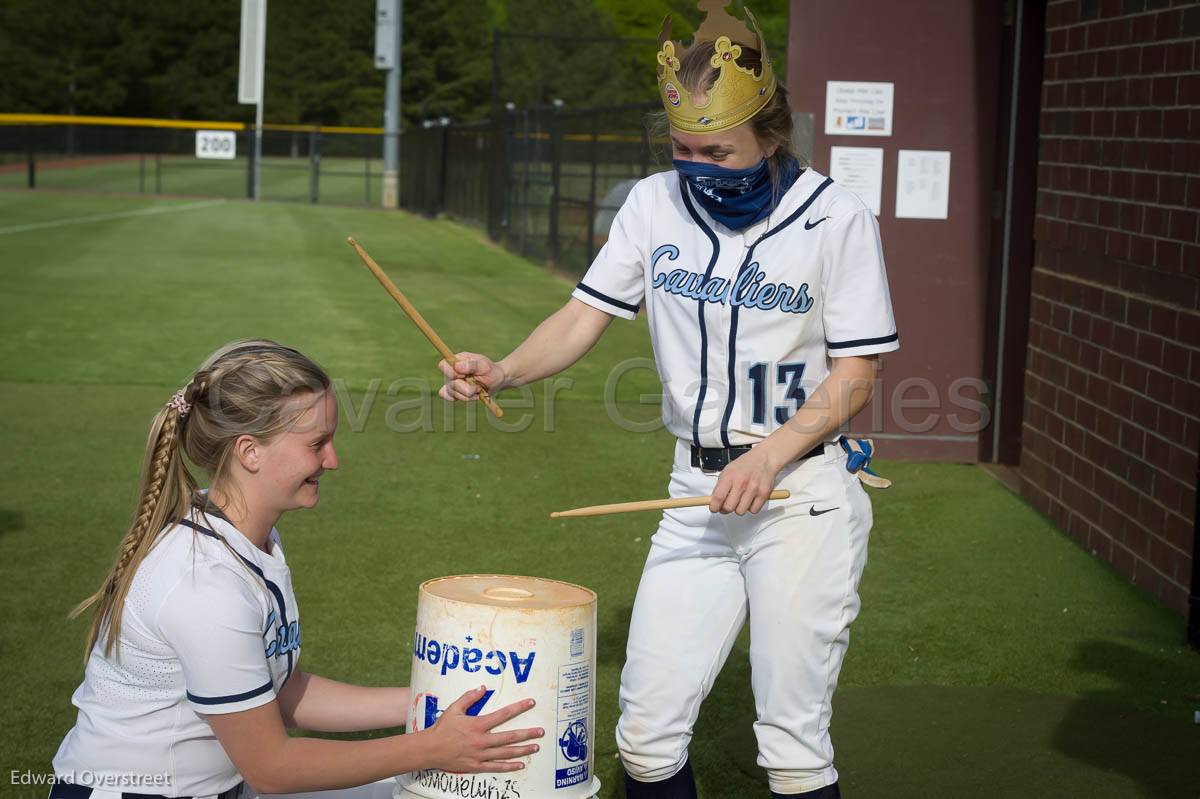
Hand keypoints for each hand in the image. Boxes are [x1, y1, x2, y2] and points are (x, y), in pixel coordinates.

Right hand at [425, 686, 542, 772]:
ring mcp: (479, 755)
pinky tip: (520, 765)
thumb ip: (469, 697)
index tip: (531, 703)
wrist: (430, 749)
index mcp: (478, 725)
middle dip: (527, 733)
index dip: (518, 708)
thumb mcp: (454, 709)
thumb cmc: (442, 728)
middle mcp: (481, 740)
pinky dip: (509, 766)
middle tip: (541, 731)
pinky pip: (495, 767)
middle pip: (509, 736)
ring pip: (506, 753)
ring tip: (536, 747)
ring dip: (522, 750)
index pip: (503, 714)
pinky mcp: (476, 766)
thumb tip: (482, 687)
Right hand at [437, 352, 506, 401]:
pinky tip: (473, 395)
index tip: (465, 375)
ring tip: (478, 388)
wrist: (496, 382)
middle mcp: (452, 371)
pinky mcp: (454, 392)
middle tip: (477, 384)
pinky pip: (451, 398)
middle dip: (466, 387)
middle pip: (449, 383)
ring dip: (468, 394)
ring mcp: (452, 382)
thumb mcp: (484, 367)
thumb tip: (456, 366)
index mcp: (458, 360)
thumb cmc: (490, 371)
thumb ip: (471, 365)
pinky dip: (464, 398)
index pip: (443, 365)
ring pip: (452, 393)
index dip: (452, 373)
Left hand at [709, 447, 780, 514]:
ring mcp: (753, 488)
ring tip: (740, 500)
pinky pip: (753, 510)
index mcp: (729, 476)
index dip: (714, 507)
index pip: (718, 497)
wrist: (764, 458)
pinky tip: (750, 499)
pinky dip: (750, 508)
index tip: (714, 508)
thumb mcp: (728, 470)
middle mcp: (741, 482)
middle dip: (725, 509)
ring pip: (740, 511)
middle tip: (727, 504)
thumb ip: (720, 486)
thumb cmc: (745, 465)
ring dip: (738, 508)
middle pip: (728, 507)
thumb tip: (714, 502)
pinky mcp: (764, 493)